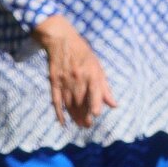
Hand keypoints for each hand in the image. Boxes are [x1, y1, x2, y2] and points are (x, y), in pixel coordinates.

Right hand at [31, 15, 117, 129]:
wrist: (61, 40)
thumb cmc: (83, 54)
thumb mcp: (97, 67)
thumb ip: (105, 88)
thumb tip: (113, 105)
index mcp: (90, 72)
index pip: (94, 90)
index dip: (95, 102)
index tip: (96, 114)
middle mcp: (77, 78)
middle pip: (81, 101)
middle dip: (84, 116)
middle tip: (87, 125)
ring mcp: (64, 80)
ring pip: (69, 103)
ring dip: (74, 116)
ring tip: (79, 124)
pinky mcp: (54, 82)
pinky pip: (56, 100)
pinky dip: (59, 112)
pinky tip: (63, 122)